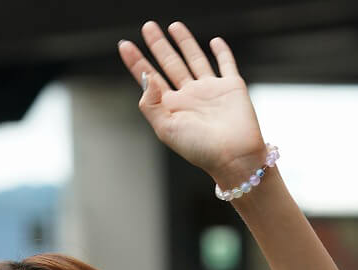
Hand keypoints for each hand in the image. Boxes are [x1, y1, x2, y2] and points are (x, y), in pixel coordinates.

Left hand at [118, 21, 266, 178]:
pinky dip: (221, 52)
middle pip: (169, 63)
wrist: (233, 156)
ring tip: (173, 26)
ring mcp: (210, 89)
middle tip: (148, 26)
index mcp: (170, 106)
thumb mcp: (166, 129)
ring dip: (184, 42)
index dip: (136, 61)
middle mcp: (188, 95)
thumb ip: (151, 103)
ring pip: (194, 59)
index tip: (124, 44)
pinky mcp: (231, 86)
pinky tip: (213, 41)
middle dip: (158, 45)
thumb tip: (146, 77)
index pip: (149, 78)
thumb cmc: (199, 148)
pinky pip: (225, 64)